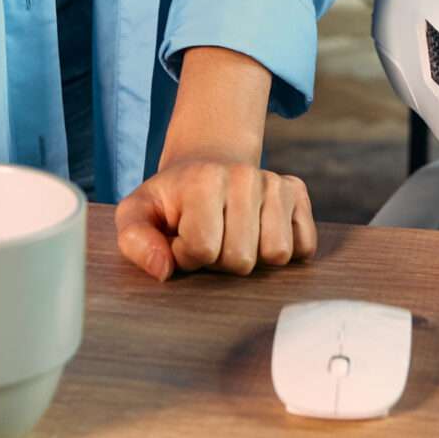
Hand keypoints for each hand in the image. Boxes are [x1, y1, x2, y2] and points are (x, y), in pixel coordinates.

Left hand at [115, 150, 317, 280]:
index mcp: (203, 179)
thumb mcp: (137, 214)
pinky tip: (259, 234)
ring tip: (233, 237)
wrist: (206, 167)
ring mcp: (275, 182)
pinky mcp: (298, 193)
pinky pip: (304, 246)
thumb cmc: (171, 202)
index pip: (203, 249)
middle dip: (220, 262)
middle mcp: (245, 175)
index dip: (187, 257)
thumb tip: (163, 270)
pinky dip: (284, 249)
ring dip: (253, 258)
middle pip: (242, 259)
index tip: (181, 241)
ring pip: (277, 254)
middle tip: (210, 239)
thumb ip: (135, 241)